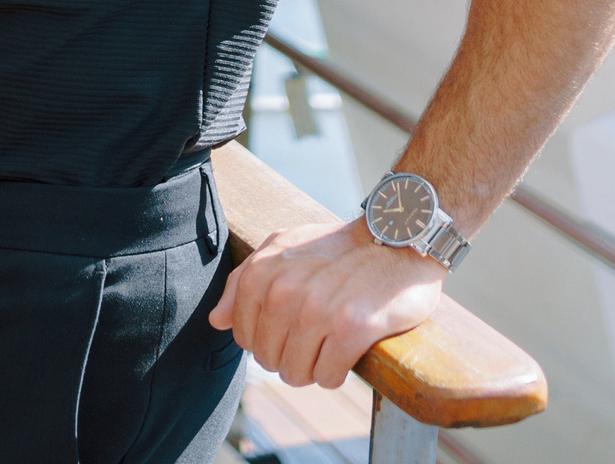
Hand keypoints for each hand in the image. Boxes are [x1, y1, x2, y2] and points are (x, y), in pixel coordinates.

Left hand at [210, 217, 444, 389]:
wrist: (397, 239)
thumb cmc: (338, 247)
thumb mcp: (282, 247)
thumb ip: (243, 282)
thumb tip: (217, 321)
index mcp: (262, 273)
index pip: (244, 338)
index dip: (267, 341)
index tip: (290, 329)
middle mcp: (284, 292)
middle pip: (269, 360)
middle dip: (289, 357)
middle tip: (315, 338)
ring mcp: (318, 311)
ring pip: (296, 373)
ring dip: (313, 369)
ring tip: (330, 346)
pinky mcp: (352, 329)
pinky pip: (328, 376)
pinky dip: (336, 373)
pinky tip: (347, 352)